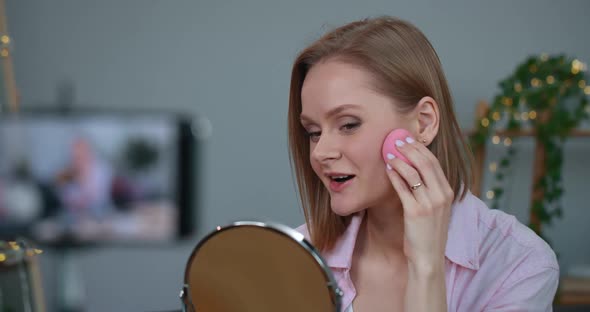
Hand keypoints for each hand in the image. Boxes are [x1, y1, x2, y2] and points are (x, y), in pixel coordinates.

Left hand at [384, 135, 453, 273]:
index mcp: (448, 192)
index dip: (421, 149)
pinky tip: (387, 169)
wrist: (428, 257)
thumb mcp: (436, 209)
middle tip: (396, 140)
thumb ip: (429, 190)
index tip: (409, 140)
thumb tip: (414, 169)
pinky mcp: (414, 212)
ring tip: (388, 152)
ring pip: (412, 172)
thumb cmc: (428, 233)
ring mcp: (429, 203)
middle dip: (409, 148)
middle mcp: (441, 195)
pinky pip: (402, 187)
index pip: (435, 163)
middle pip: (425, 163)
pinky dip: (394, 175)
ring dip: (399, 159)